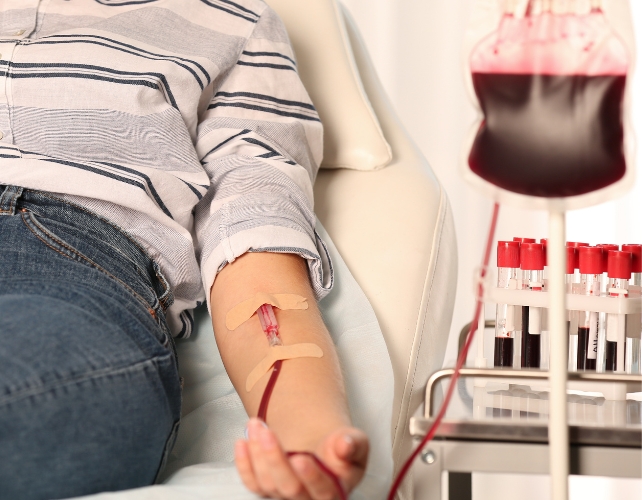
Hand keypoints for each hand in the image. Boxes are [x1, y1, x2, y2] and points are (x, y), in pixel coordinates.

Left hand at [235, 418, 368, 498]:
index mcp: (334, 493)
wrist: (325, 451)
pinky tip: (242, 442)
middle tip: (266, 432)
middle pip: (289, 488)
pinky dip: (243, 463)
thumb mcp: (356, 443)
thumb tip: (345, 445)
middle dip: (275, 458)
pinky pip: (252, 483)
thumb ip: (354, 444)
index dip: (311, 477)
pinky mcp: (268, 489)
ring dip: (257, 453)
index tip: (301, 457)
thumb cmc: (341, 450)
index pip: (323, 492)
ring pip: (268, 484)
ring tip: (256, 425)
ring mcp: (285, 496)